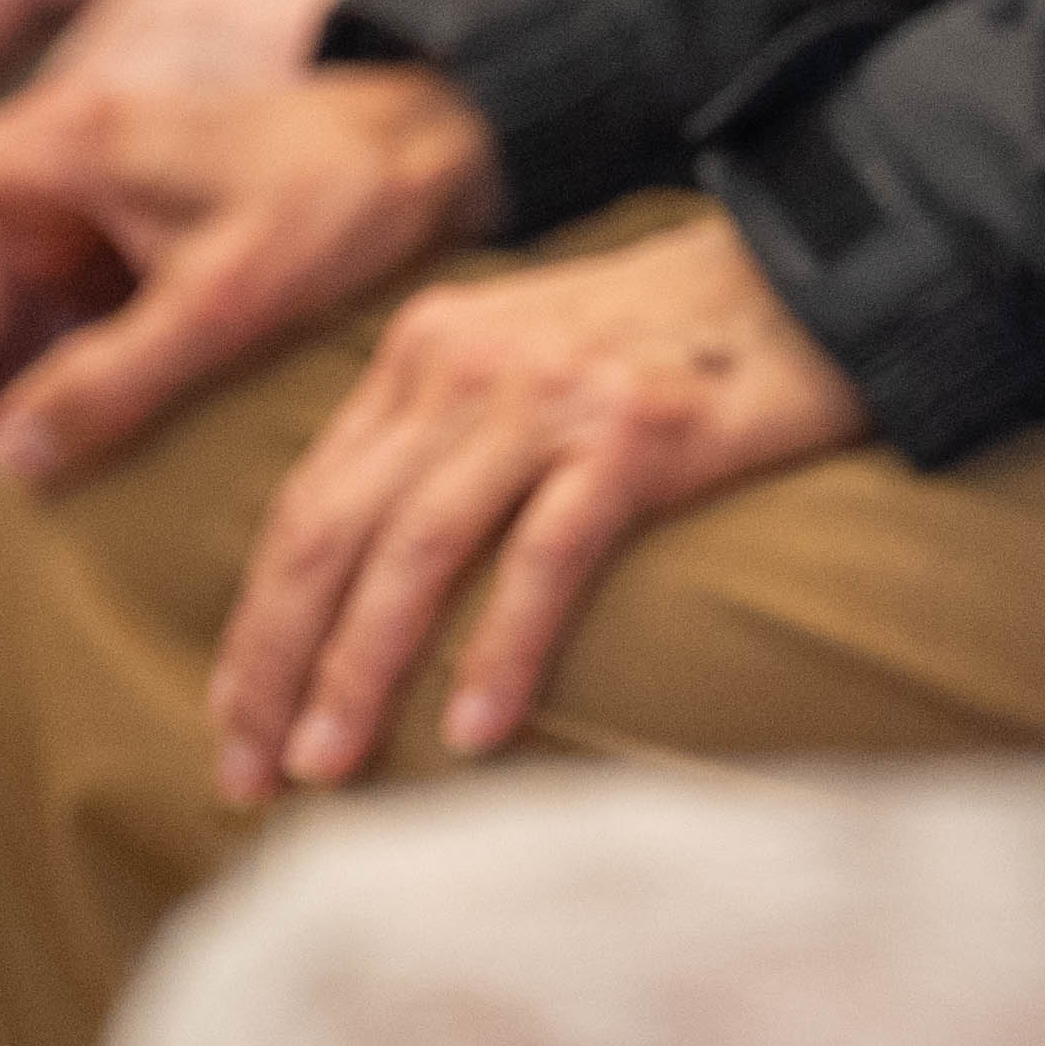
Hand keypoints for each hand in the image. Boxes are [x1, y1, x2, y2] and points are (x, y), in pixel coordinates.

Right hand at [0, 68, 506, 602]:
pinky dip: (13, 414)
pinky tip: (12, 488)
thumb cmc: (346, 191)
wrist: (441, 142)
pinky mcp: (99, 258)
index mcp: (60, 149)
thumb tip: (8, 454)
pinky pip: (25, 341)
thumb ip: (125, 372)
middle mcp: (44, 178)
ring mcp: (68, 220)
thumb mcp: (242, 293)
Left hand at [199, 211, 862, 794]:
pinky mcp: (635, 435)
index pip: (306, 502)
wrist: (815, 272)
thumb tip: (375, 581)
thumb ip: (448, 442)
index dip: (256, 620)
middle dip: (274, 662)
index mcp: (423, 351)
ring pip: (414, 550)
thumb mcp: (526, 362)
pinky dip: (498, 651)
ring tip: (324, 767)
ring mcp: (546, 398)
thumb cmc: (673, 347)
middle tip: (245, 772)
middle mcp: (463, 365)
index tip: (229, 720)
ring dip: (356, 670)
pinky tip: (473, 732)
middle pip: (332, 532)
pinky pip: (541, 560)